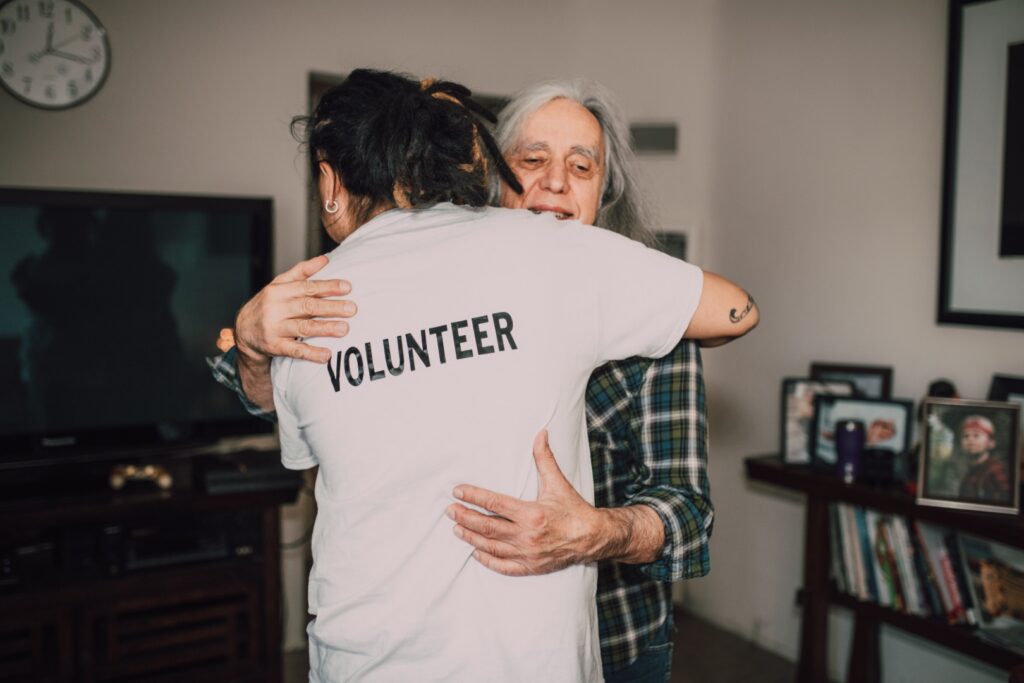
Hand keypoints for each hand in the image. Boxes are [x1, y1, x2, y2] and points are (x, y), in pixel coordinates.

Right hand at [234, 254, 355, 365]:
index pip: (306, 287)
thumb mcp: (279, 285)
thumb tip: (325, 259)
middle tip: (352, 309)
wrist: (243, 332)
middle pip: (307, 306)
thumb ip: (301, 272)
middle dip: (331, 307)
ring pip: (303, 328)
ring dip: (325, 328)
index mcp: (278, 291)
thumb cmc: (268, 305)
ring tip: (344, 329)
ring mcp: (274, 328)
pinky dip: (311, 353)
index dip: (327, 287)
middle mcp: (275, 308)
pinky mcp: (274, 347)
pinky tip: (327, 355)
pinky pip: (295, 351)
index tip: (347, 287)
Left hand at [447, 430, 604, 575]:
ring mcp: (527, 554)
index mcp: (532, 514)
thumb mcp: (557, 483)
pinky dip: (487, 560)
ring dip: (471, 537)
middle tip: (450, 510)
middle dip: (465, 517)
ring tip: (456, 528)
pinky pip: (503, 566)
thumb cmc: (573, 509)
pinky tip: (475, 552)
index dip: (473, 496)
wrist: (593, 538)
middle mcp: (527, 535)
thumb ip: (544, 459)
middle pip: (487, 526)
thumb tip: (540, 433)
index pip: (494, 504)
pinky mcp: (530, 567)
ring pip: (491, 546)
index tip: (458, 491)